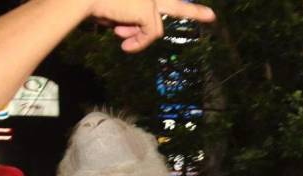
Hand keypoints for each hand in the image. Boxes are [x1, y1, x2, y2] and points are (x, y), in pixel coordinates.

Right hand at [87, 0, 215, 51]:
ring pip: (154, 27)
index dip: (177, 8)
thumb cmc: (91, 4)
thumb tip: (129, 35)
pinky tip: (125, 44)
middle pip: (174, 5)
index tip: (190, 10)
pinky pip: (150, 35)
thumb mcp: (112, 14)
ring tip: (118, 33)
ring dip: (138, 36)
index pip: (161, 2)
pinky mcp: (150, 10)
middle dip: (194, 12)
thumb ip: (126, 20)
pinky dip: (139, 43)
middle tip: (211, 16)